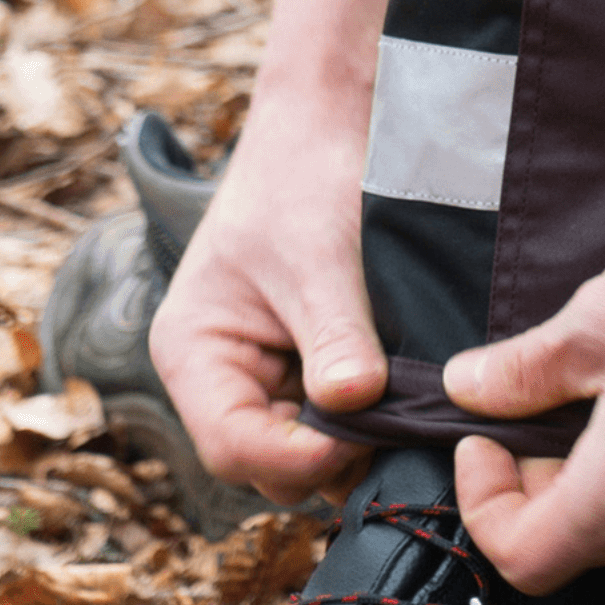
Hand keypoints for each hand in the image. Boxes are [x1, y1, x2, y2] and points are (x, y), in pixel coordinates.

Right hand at [149, 0, 396, 506]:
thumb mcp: (319, 256)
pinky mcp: (312, 386)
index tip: (364, 435)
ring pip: (312, 461)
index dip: (298, 458)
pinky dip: (374, 430)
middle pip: (271, 469)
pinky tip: (412, 404)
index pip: (232, 448)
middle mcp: (222, 383)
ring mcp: (269, 389)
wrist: (329, 134)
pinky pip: (340, 434)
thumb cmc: (305, 179)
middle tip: (402, 428)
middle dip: (334, 459)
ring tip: (412, 414)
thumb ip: (334, 335)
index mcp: (193, 353)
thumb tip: (353, 404)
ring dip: (361, 450)